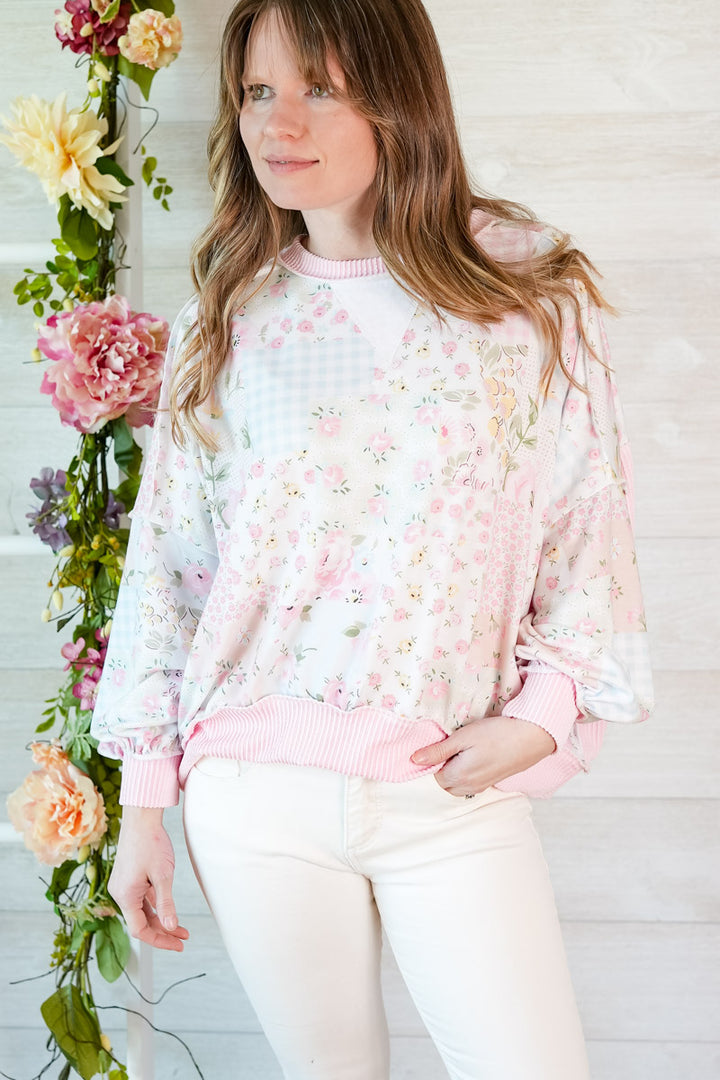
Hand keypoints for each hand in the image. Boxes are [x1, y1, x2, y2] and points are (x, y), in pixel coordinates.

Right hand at [109, 806, 189, 951]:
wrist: (141, 818)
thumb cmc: (151, 843)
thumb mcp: (163, 875)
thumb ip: (166, 904)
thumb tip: (171, 928)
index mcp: (125, 896)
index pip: (140, 930)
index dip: (159, 940)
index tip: (177, 944)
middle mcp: (120, 893)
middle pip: (141, 922)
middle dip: (163, 931)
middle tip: (183, 938)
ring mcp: (124, 885)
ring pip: (142, 910)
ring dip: (161, 919)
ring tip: (181, 928)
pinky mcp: (129, 878)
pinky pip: (142, 898)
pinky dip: (155, 905)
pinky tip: (169, 910)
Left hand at [410, 714, 556, 796]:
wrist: (531, 737)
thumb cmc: (497, 734)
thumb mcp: (463, 737)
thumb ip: (438, 751)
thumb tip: (414, 760)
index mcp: (458, 776)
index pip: (432, 776)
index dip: (431, 760)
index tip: (437, 744)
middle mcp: (469, 787)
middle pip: (443, 784)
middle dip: (440, 768)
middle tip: (448, 746)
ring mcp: (482, 787)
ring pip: (457, 786)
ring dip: (453, 772)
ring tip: (460, 751)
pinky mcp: (492, 783)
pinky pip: (470, 784)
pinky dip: (465, 774)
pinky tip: (473, 757)